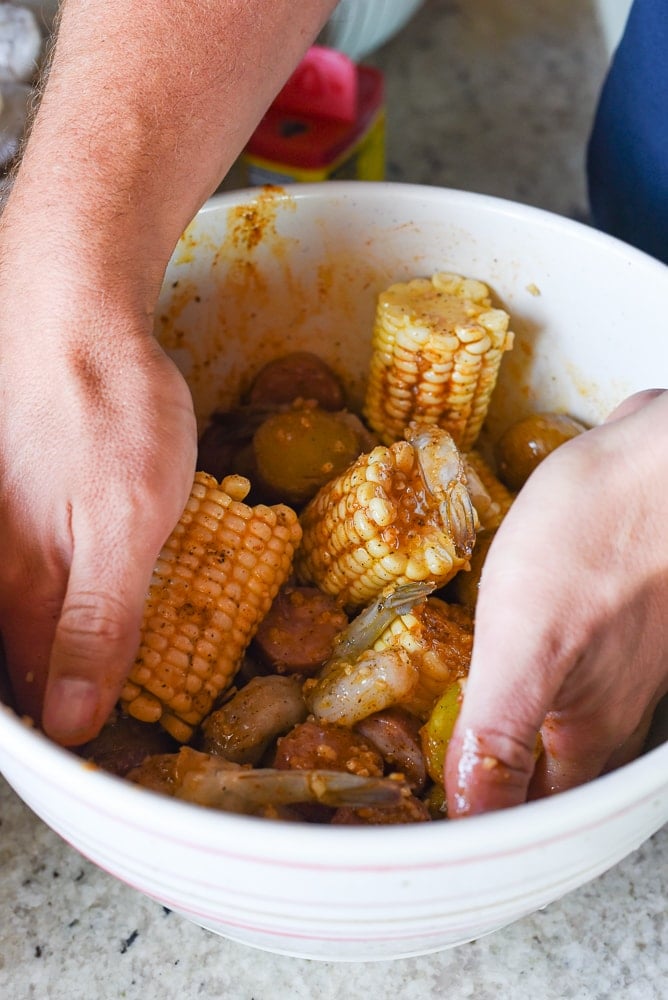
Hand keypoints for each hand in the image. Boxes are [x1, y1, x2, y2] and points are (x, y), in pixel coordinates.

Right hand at [0, 270, 196, 745]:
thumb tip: (72, 722)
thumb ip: (98, 622)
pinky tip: (80, 601)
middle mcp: (4, 569)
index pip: (38, 698)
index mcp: (25, 589)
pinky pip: (35, 571)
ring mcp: (7, 532)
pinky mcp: (21, 501)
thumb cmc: (106, 411)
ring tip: (99, 679)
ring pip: (29, 617)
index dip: (70, 735)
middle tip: (108, 726)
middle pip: (25, 663)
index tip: (106, 762)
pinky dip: (63, 600)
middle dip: (63, 700)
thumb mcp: (127, 523)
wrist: (73, 312)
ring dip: (61, 653)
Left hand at [445, 389, 667, 814]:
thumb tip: (471, 821)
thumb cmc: (598, 541)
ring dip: (510, 735)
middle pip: (549, 774)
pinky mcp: (618, 613)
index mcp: (585, 732)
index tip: (426, 826)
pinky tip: (509, 656)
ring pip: (560, 722)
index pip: (528, 813)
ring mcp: (621, 660)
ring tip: (457, 732)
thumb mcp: (526, 645)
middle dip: (492, 783)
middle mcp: (610, 709)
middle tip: (430, 780)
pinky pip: (568, 668)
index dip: (479, 825)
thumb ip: (498, 736)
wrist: (666, 457)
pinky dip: (530, 677)